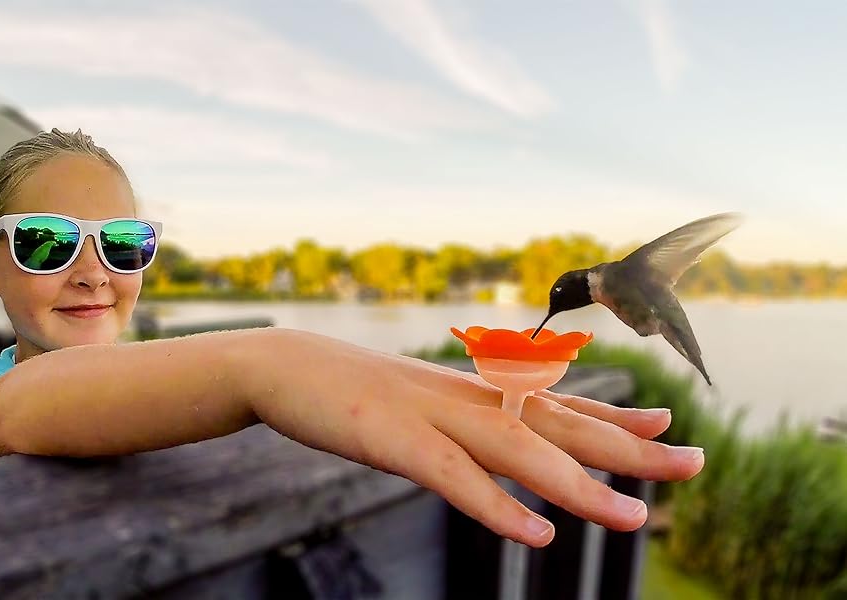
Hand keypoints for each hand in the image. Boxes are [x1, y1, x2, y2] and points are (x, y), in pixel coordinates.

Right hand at [240, 328, 703, 547]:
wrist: (284, 364)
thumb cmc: (351, 389)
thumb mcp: (417, 400)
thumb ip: (462, 413)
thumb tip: (498, 423)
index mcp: (471, 393)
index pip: (556, 404)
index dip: (614, 417)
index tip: (669, 423)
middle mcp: (465, 400)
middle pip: (557, 425)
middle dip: (628, 447)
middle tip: (693, 461)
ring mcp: (431, 418)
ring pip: (516, 452)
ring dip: (577, 487)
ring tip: (632, 518)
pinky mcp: (392, 440)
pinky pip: (452, 478)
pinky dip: (495, 506)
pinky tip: (534, 535)